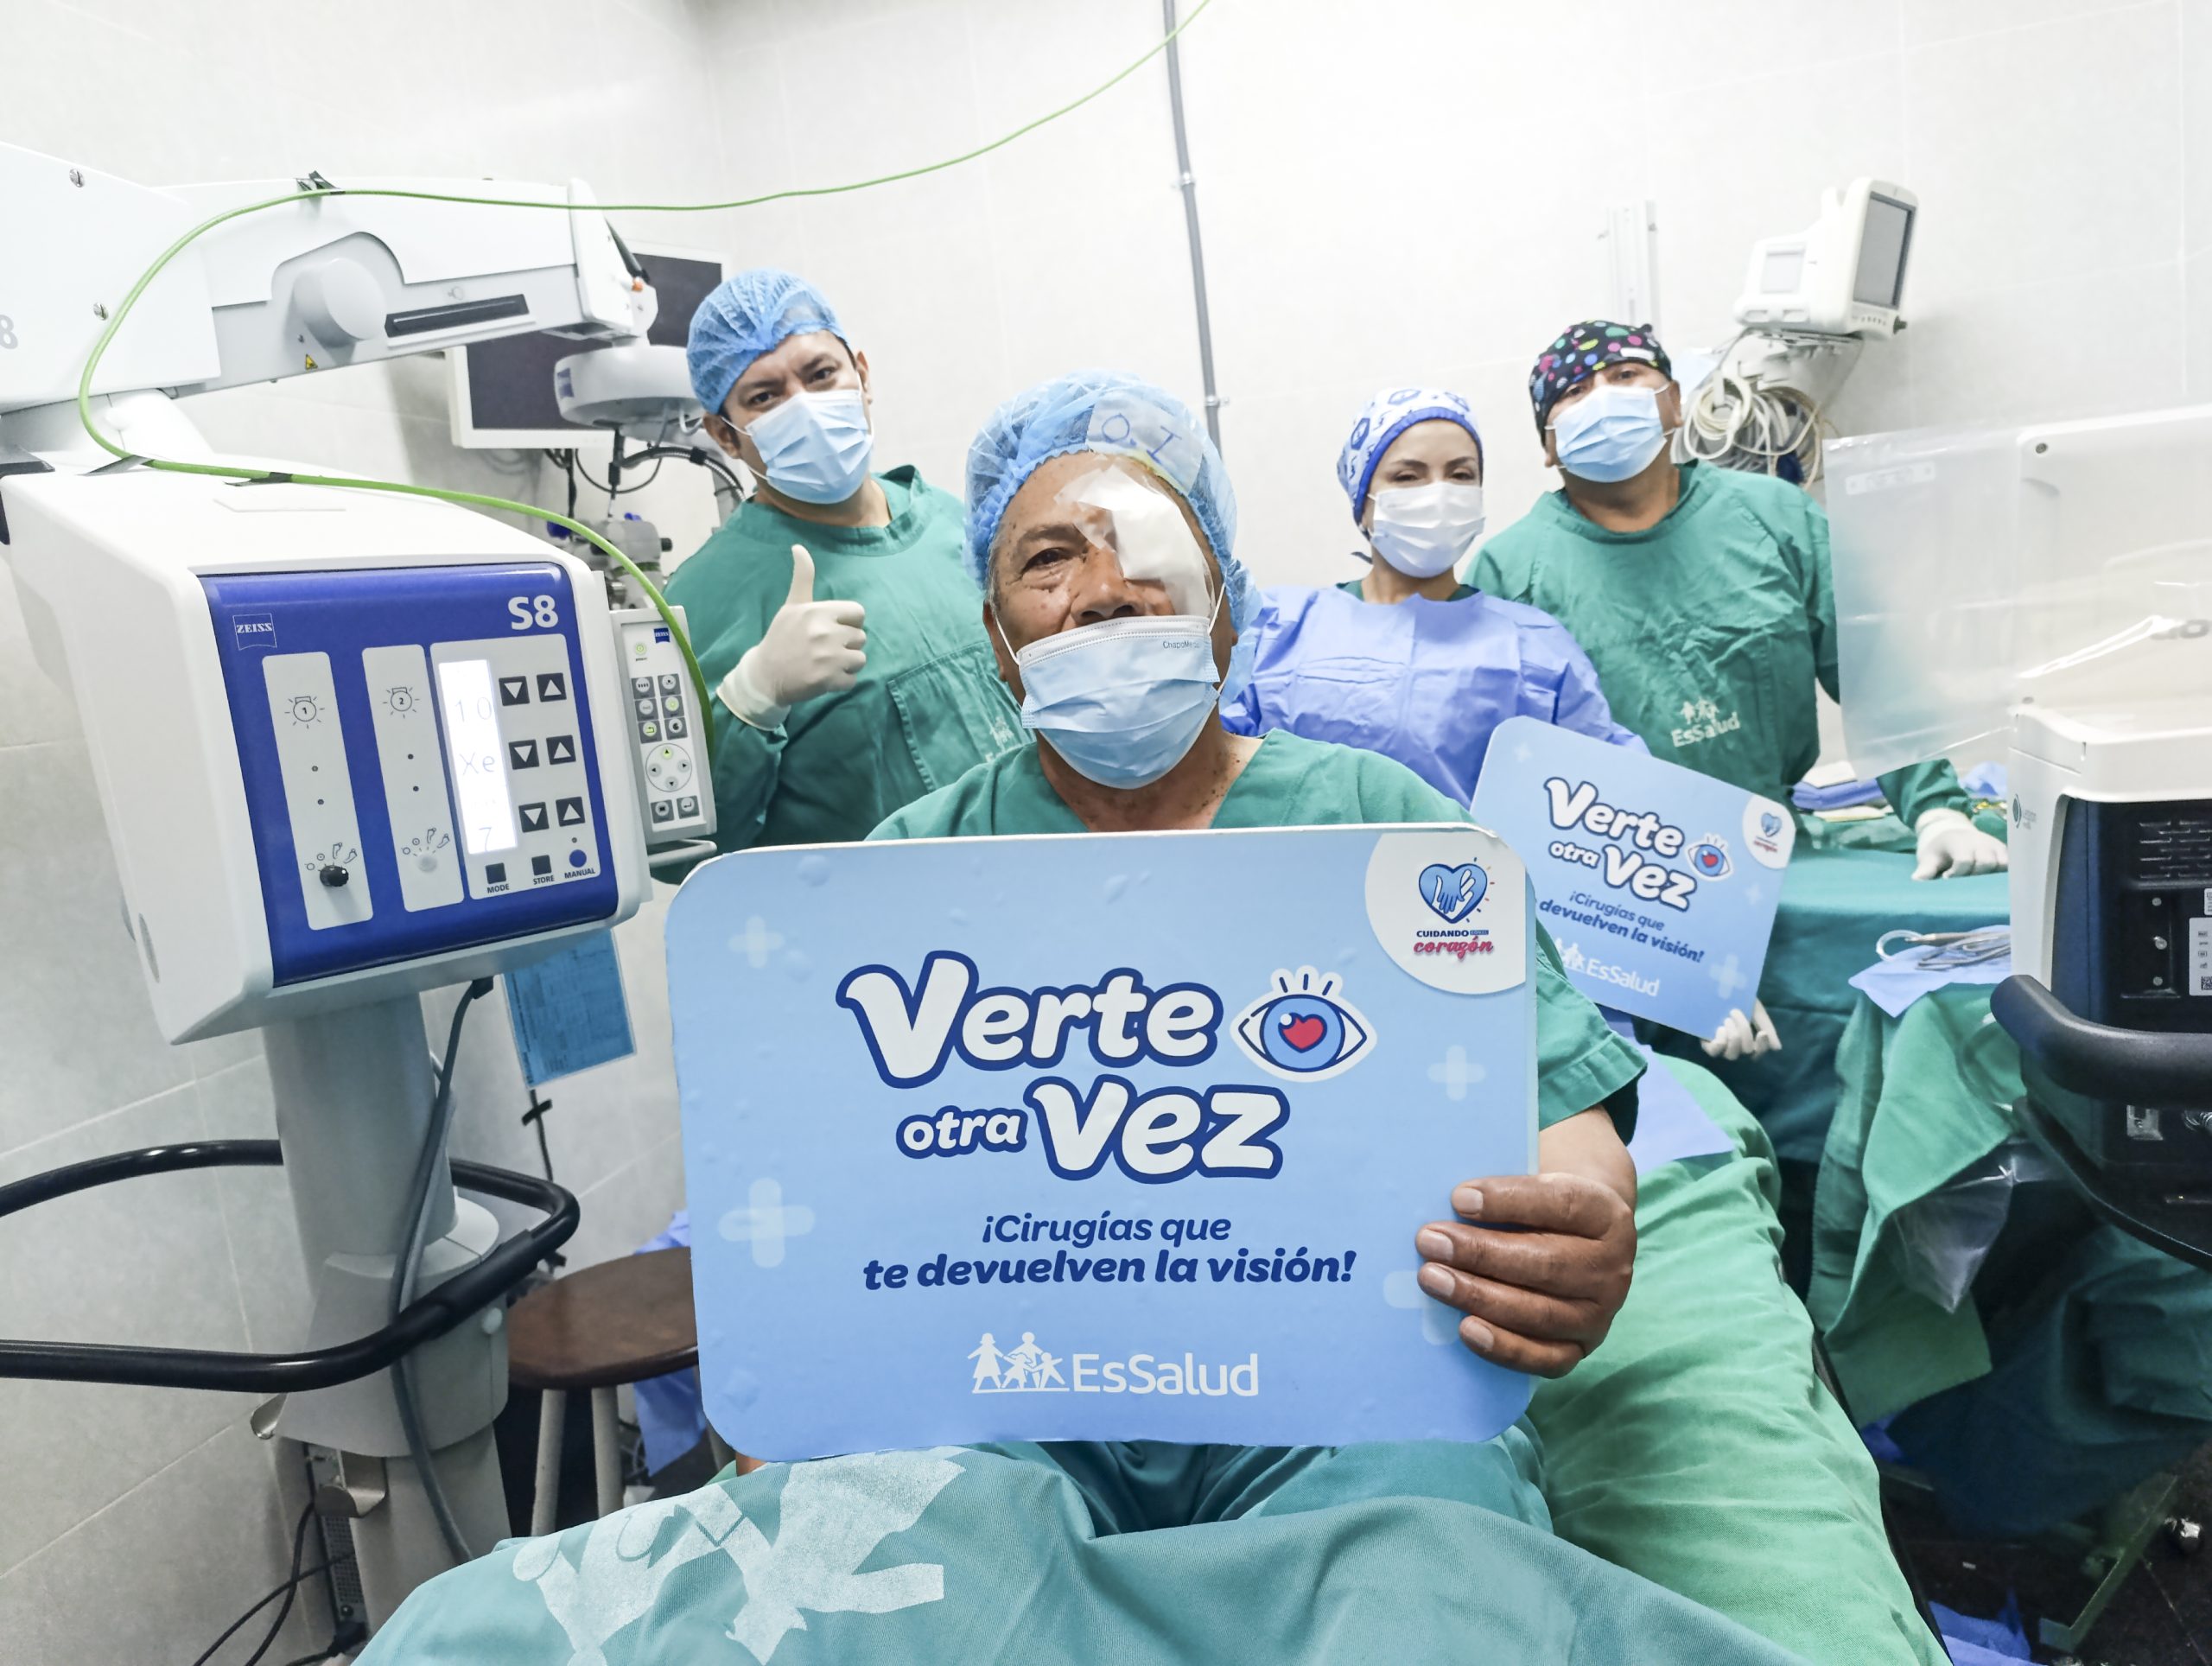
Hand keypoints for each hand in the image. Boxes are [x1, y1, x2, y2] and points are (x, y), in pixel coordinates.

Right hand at [719, 544, 866, 728]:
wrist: (764, 676)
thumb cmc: (781, 638)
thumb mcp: (791, 606)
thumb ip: (803, 578)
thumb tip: (798, 547)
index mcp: (818, 612)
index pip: (858, 613)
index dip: (849, 623)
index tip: (833, 629)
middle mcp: (825, 633)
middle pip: (861, 638)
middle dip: (847, 645)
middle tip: (825, 650)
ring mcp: (828, 658)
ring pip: (860, 659)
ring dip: (847, 665)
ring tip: (826, 664)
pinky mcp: (829, 680)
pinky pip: (852, 680)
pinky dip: (841, 683)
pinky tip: (824, 678)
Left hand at [1415, 1172, 1634, 1376]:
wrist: (1578, 1243)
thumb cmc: (1542, 1209)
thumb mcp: (1534, 1186)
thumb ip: (1503, 1193)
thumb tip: (1453, 1204)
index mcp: (1606, 1214)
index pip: (1561, 1204)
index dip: (1509, 1201)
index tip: (1458, 1198)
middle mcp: (1611, 1267)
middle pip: (1546, 1264)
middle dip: (1481, 1253)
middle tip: (1430, 1242)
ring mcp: (1599, 1314)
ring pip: (1540, 1313)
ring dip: (1480, 1297)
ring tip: (1433, 1279)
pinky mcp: (1581, 1348)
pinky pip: (1544, 1358)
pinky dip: (1504, 1347)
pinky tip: (1465, 1330)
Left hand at [1703, 997, 1780, 1060]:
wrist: (1716, 989)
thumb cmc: (1738, 1000)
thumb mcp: (1755, 1010)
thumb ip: (1766, 1026)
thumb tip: (1777, 1048)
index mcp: (1750, 1040)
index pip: (1760, 1051)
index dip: (1762, 1046)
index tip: (1762, 1033)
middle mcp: (1737, 1048)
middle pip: (1746, 1051)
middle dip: (1744, 1031)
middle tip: (1735, 1012)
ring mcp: (1722, 1048)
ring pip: (1732, 1055)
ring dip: (1733, 1036)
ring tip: (1726, 1020)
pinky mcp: (1708, 1045)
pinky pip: (1715, 1052)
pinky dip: (1720, 1042)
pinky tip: (1720, 1029)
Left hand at [1913, 806, 2007, 880]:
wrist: (1954, 833)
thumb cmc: (1940, 850)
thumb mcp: (1929, 857)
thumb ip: (1925, 869)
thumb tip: (1916, 881)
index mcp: (1959, 842)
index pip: (1964, 861)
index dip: (1957, 874)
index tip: (1947, 878)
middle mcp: (1980, 841)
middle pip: (1986, 863)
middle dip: (1976, 876)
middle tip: (1966, 881)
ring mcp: (1994, 846)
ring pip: (2002, 864)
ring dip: (1992, 876)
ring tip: (1979, 881)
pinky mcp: (2004, 850)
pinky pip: (2011, 864)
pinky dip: (2004, 873)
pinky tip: (1994, 881)